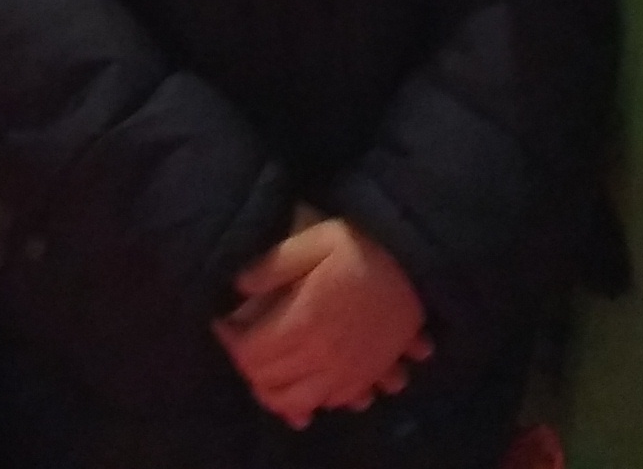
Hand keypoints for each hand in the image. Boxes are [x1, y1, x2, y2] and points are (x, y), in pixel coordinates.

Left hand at [216, 216, 428, 426]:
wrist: (418, 260)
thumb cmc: (363, 244)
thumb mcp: (315, 239)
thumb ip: (273, 264)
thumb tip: (238, 286)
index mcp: (305, 322)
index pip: (250, 352)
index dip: (230, 339)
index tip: (224, 321)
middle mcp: (324, 357)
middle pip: (269, 383)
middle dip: (248, 365)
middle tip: (244, 341)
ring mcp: (348, 373)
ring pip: (299, 403)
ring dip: (277, 392)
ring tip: (269, 368)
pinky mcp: (368, 377)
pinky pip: (333, 403)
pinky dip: (314, 398)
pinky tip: (308, 379)